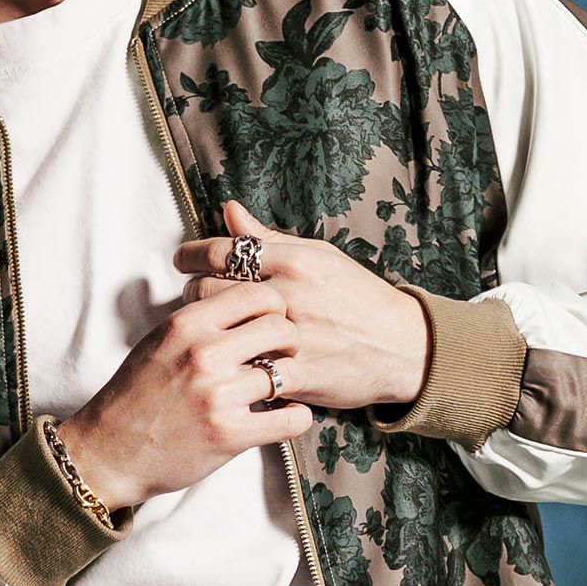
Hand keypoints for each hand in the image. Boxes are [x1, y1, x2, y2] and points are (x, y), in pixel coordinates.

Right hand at [55, 276, 312, 511]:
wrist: (108, 451)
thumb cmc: (135, 395)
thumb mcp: (158, 341)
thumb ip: (198, 318)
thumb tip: (238, 295)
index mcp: (186, 324)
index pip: (256, 293)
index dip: (274, 307)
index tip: (270, 323)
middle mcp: (203, 354)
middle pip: (281, 328)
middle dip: (289, 342)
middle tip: (281, 358)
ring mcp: (217, 395)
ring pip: (288, 373)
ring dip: (291, 382)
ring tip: (280, 390)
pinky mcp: (229, 435)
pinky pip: (292, 418)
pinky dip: (297, 418)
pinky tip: (284, 416)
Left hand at [172, 199, 430, 414]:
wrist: (405, 347)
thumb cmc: (360, 299)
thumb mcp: (320, 257)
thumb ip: (270, 238)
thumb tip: (230, 210)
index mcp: (293, 261)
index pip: (219, 251)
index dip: (190, 255)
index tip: (181, 261)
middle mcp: (289, 295)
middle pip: (208, 290)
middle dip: (193, 294)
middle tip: (196, 300)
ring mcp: (292, 337)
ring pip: (221, 332)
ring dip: (208, 333)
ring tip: (211, 331)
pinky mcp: (298, 374)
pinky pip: (248, 371)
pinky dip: (234, 369)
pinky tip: (231, 366)